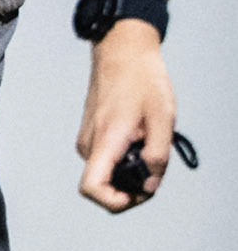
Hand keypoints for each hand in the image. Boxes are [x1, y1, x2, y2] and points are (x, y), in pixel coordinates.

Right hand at [76, 20, 176, 210]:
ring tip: (148, 139)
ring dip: (130, 168)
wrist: (121, 49)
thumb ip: (158, 156)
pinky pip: (106, 158)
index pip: (92, 188)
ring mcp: (86, 137)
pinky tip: (139, 134)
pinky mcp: (89, 132)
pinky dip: (124, 156)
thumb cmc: (142, 78)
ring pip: (108, 171)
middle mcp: (89, 143)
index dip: (115, 201)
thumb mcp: (163, 117)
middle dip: (132, 183)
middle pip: (105, 185)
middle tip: (156, 161)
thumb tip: (149, 186)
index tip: (138, 192)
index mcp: (106, 139)